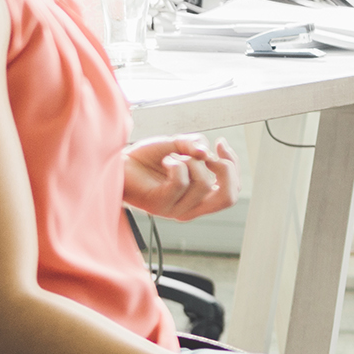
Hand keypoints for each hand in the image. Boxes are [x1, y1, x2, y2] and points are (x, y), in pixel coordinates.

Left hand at [124, 135, 238, 220]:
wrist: (119, 165)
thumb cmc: (148, 158)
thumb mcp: (177, 145)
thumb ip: (195, 146)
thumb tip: (206, 153)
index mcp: (200, 198)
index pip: (232, 192)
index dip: (233, 166)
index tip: (220, 144)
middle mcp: (191, 208)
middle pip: (228, 197)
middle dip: (225, 169)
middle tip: (208, 154)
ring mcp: (175, 209)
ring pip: (203, 183)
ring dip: (190, 161)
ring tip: (174, 156)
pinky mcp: (159, 205)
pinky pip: (180, 181)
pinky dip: (175, 163)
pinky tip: (165, 160)